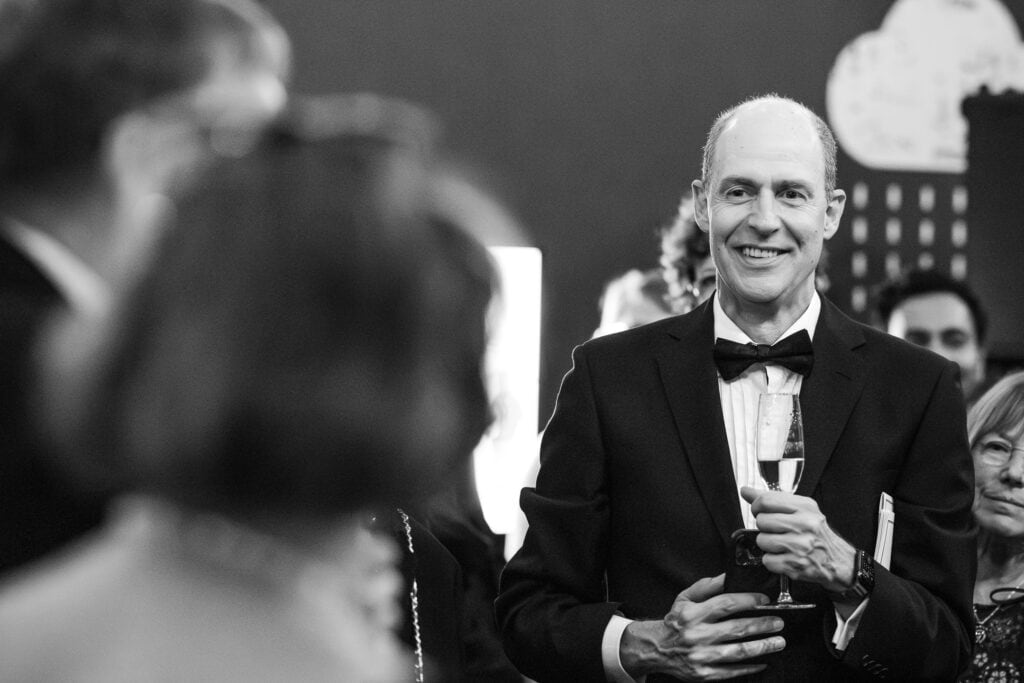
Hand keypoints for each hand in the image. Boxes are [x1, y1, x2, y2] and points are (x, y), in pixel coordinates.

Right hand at [620, 574, 785, 680]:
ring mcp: (701, 656)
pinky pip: (732, 671)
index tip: (764, 600)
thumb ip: (707, 586)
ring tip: (778, 641)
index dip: (748, 601)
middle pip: (737, 629)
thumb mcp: (686, 598)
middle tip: (778, 622)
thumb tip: (728, 576)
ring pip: (739, 652)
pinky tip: (763, 662)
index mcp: (693, 614)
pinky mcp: (704, 674)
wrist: (657, 648)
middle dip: (762, 625)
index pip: (726, 604)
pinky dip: (750, 667)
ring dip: (762, 646)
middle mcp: (697, 635)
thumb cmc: (675, 621)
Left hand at [740, 486, 855, 594]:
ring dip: (768, 545)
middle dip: (765, 528)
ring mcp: (800, 546)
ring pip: (762, 541)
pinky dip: (773, 561)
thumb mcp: (801, 510)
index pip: (766, 500)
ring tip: (783, 545)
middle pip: (762, 521)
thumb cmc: (818, 535)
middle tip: (777, 531)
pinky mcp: (796, 565)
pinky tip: (786, 557)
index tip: (759, 511)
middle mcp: (804, 525)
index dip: (756, 506)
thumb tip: (746, 491)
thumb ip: (773, 500)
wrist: (839, 561)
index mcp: (805, 507)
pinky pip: (767, 560)